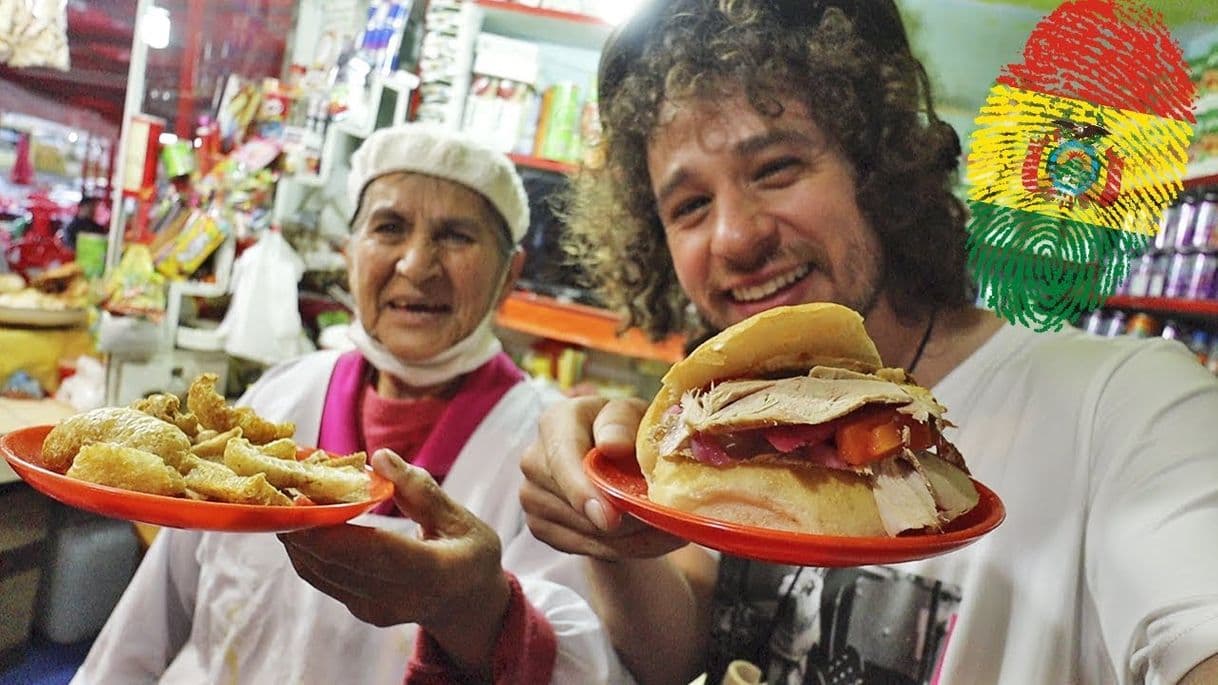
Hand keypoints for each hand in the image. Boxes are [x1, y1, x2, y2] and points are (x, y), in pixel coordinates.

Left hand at [279, 450, 509, 675]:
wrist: (469, 606)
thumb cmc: (470, 554)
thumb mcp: (461, 519)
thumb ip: (421, 490)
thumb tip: (379, 458)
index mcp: (435, 573)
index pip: (376, 552)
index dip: (332, 531)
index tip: (302, 502)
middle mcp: (400, 598)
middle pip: (337, 563)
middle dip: (301, 526)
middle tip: (279, 487)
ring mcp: (376, 610)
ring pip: (322, 573)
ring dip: (297, 535)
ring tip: (282, 498)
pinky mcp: (360, 610)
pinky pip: (324, 578)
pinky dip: (307, 547)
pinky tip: (300, 520)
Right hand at [520, 396, 687, 560]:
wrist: (611, 457)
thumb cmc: (624, 430)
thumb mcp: (632, 414)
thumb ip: (621, 423)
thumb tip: (612, 445)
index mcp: (555, 422)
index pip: (562, 459)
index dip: (583, 491)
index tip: (610, 519)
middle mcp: (534, 460)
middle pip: (575, 505)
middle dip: (626, 520)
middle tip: (672, 524)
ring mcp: (532, 496)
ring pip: (585, 533)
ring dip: (631, 538)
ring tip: (668, 529)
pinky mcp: (539, 525)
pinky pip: (583, 548)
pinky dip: (621, 549)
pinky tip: (647, 538)